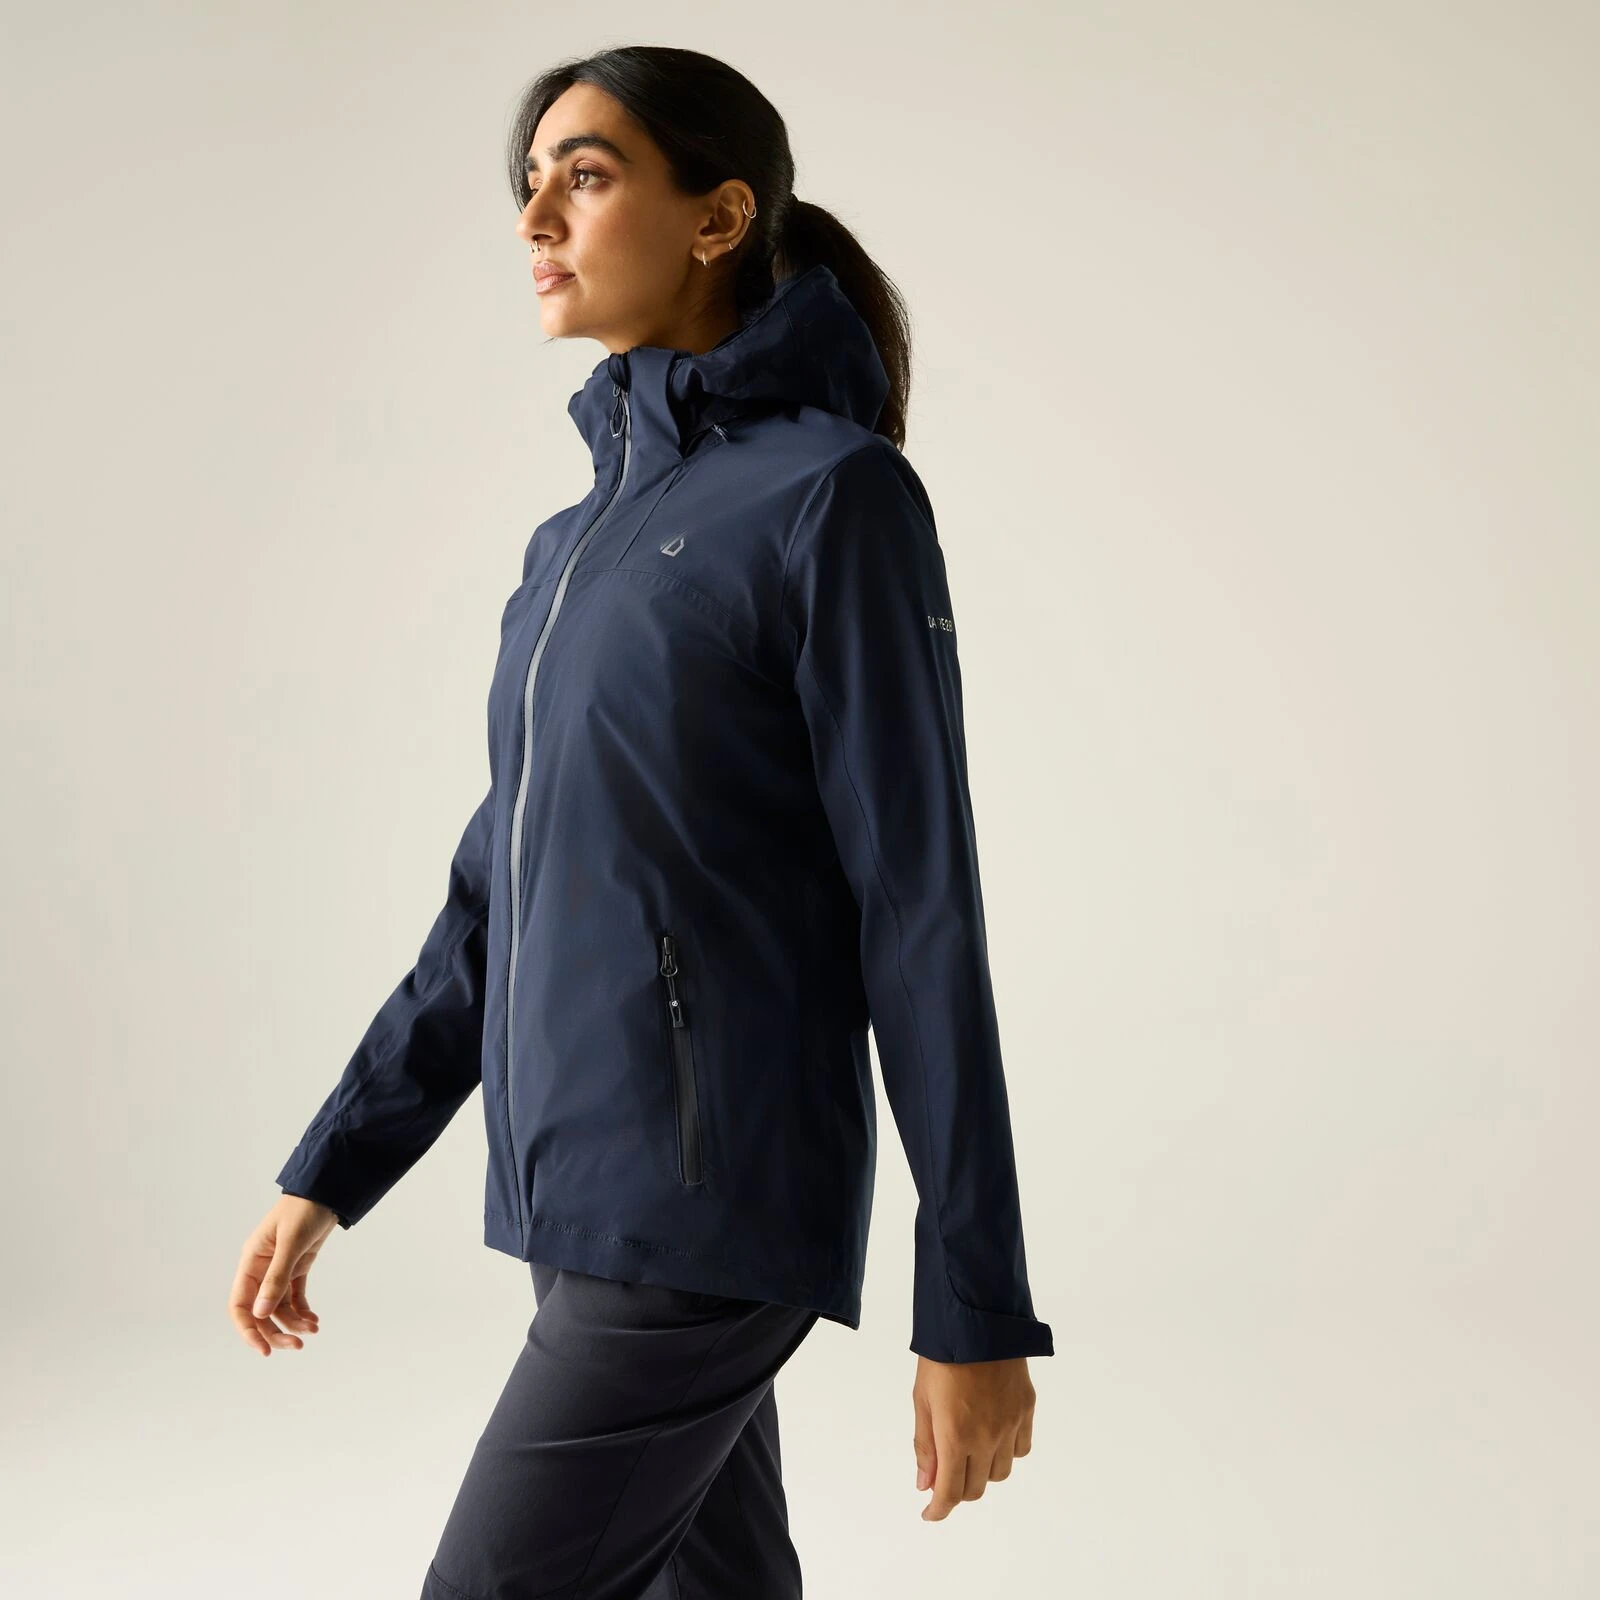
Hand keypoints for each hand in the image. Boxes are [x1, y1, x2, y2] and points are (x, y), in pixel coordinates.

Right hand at [228, 1194, 337, 1355]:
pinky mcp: (298, 1267)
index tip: (264, 1349)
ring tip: (313, 1330)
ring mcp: (280, 1270)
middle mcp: (261, 1270)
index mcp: (251, 1262)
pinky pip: (295, 1297)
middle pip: (261, 1312)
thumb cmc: (303, 1210)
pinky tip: (313, 1321)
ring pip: (280, 1307)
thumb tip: (261, 1312)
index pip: (240, 1305)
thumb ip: (276, 1278)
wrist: (326, 1192)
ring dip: (294, 1322)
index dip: (248, 1330)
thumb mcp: (291, 1243)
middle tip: (297, 1345)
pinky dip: (303, 1311)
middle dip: (276, 1331)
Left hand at [912, 1353, 1037, 1519]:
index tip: (930, 1513)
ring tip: (968, 1452)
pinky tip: (993, 1438)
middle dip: (957, 1489)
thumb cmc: (942, 1355)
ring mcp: (1011, 1425)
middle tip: (944, 1475)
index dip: (938, 1509)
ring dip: (982, 1472)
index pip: (950, 1492)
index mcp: (956, 1435)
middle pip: (975, 1488)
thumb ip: (925, 1445)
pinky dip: (1006, 1454)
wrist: (978, 1317)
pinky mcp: (1027, 1409)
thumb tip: (925, 1485)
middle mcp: (987, 1437)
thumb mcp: (922, 1399)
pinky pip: (1021, 1450)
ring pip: (1000, 1473)